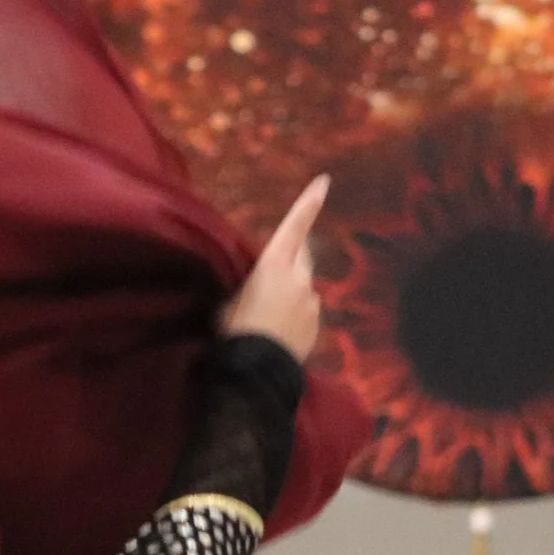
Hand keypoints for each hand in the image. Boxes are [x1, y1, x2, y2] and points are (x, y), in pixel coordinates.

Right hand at [220, 175, 328, 361]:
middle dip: (293, 255)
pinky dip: (294, 316)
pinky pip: (305, 313)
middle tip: (276, 267)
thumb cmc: (235, 333)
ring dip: (291, 294)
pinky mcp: (316, 326)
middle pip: (302, 256)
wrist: (257, 372)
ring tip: (267, 317)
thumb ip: (250, 287)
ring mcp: (311, 304)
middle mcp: (299, 280)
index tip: (324, 182)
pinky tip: (277, 334)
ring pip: (303, 289)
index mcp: (274, 267)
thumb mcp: (229, 302)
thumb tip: (258, 288)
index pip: (295, 227)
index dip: (309, 203)